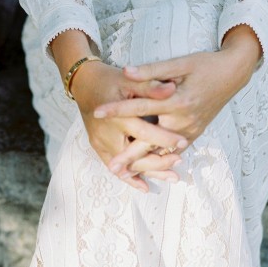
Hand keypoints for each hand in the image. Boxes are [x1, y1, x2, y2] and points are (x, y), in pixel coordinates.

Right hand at [70, 60, 187, 192]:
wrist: (84, 83)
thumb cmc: (110, 80)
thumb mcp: (130, 80)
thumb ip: (150, 87)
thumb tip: (171, 89)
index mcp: (117, 117)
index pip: (144, 132)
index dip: (164, 138)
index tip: (183, 142)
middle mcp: (107, 134)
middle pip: (136, 155)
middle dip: (160, 162)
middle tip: (180, 162)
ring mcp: (101, 144)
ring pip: (128, 166)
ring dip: (150, 172)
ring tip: (173, 177)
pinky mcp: (98, 148)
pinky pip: (116, 168)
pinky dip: (131, 178)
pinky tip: (146, 187)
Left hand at [92, 26, 261, 175]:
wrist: (233, 74)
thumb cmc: (205, 65)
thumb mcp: (180, 63)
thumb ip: (152, 70)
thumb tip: (125, 71)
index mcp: (178, 101)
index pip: (140, 106)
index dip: (118, 110)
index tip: (97, 113)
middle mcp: (184, 120)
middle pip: (151, 141)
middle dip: (130, 155)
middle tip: (111, 167)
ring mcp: (191, 130)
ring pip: (163, 152)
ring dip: (144, 164)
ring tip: (125, 174)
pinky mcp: (195, 134)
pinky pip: (175, 152)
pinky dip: (160, 162)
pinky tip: (147, 170)